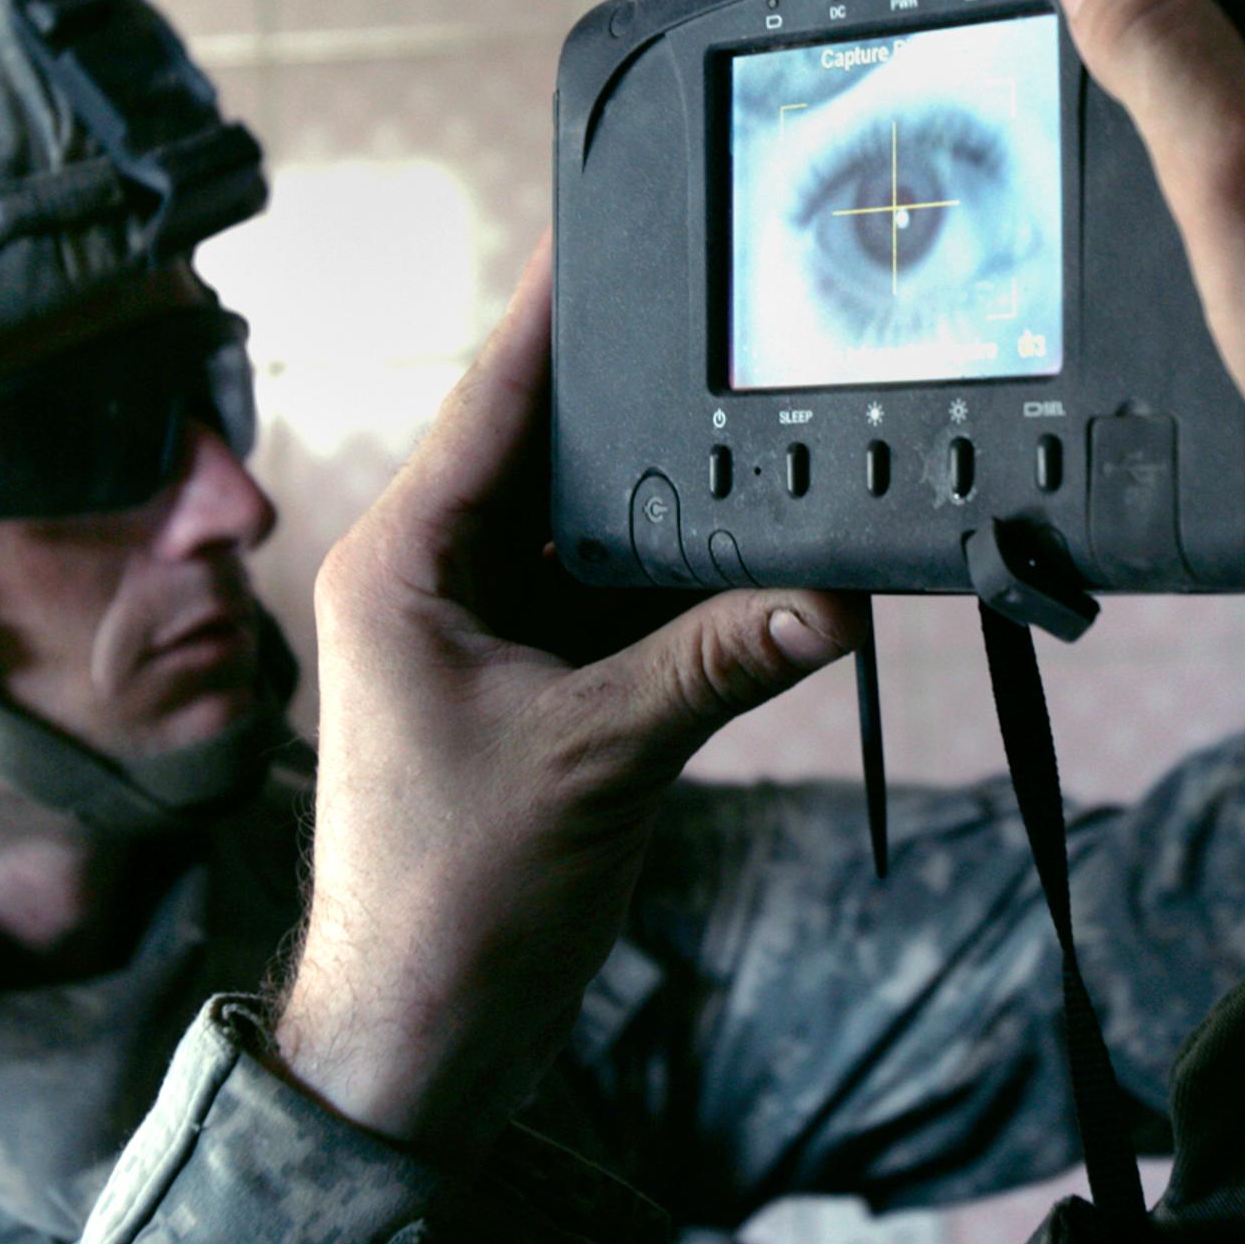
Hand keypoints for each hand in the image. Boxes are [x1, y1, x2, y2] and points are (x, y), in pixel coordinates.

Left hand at [274, 242, 862, 1158]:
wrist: (426, 1032)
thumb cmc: (453, 900)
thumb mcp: (597, 761)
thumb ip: (717, 661)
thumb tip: (839, 595)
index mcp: (406, 559)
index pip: (492, 393)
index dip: (556, 302)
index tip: (616, 211)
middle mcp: (442, 570)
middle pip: (557, 440)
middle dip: (647, 391)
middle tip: (741, 307)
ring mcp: (494, 622)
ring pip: (602, 516)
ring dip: (681, 491)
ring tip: (774, 415)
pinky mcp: (545, 675)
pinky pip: (628, 592)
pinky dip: (694, 574)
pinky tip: (769, 543)